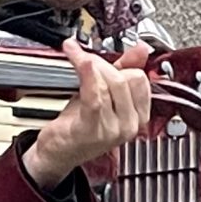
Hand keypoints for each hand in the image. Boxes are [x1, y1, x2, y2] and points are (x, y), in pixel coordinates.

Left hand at [23, 42, 153, 188]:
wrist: (58, 152)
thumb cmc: (80, 125)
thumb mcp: (106, 94)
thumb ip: (123, 70)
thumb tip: (141, 49)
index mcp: (138, 116)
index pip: (139, 78)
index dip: (122, 64)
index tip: (104, 59)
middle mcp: (128, 125)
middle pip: (123, 79)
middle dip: (102, 63)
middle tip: (84, 58)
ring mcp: (112, 130)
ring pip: (107, 84)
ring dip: (89, 66)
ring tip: (76, 59)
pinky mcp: (91, 130)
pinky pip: (94, 97)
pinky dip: (87, 76)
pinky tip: (81, 62)